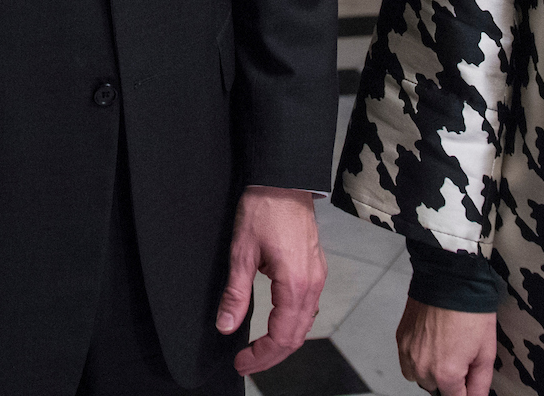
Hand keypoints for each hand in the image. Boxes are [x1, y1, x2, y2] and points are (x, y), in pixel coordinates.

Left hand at [214, 187, 324, 375]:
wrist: (284, 179)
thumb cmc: (264, 209)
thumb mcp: (241, 253)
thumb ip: (235, 294)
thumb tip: (225, 325)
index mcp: (295, 285)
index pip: (281, 336)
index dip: (261, 356)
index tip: (241, 362)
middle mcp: (312, 284)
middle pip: (296, 336)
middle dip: (271, 356)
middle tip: (246, 363)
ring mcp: (317, 276)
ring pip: (305, 324)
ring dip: (283, 342)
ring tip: (258, 350)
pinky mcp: (315, 268)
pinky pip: (308, 307)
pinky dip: (293, 324)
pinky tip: (277, 324)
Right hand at [395, 300, 495, 394]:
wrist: (449, 278)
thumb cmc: (469, 309)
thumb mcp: (486, 351)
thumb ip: (480, 383)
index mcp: (446, 374)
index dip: (466, 393)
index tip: (469, 384)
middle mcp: (423, 367)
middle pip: (437, 391)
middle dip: (451, 383)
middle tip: (462, 361)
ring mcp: (408, 354)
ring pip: (420, 379)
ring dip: (432, 374)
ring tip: (446, 352)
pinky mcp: (401, 339)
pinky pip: (408, 363)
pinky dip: (418, 361)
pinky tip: (432, 346)